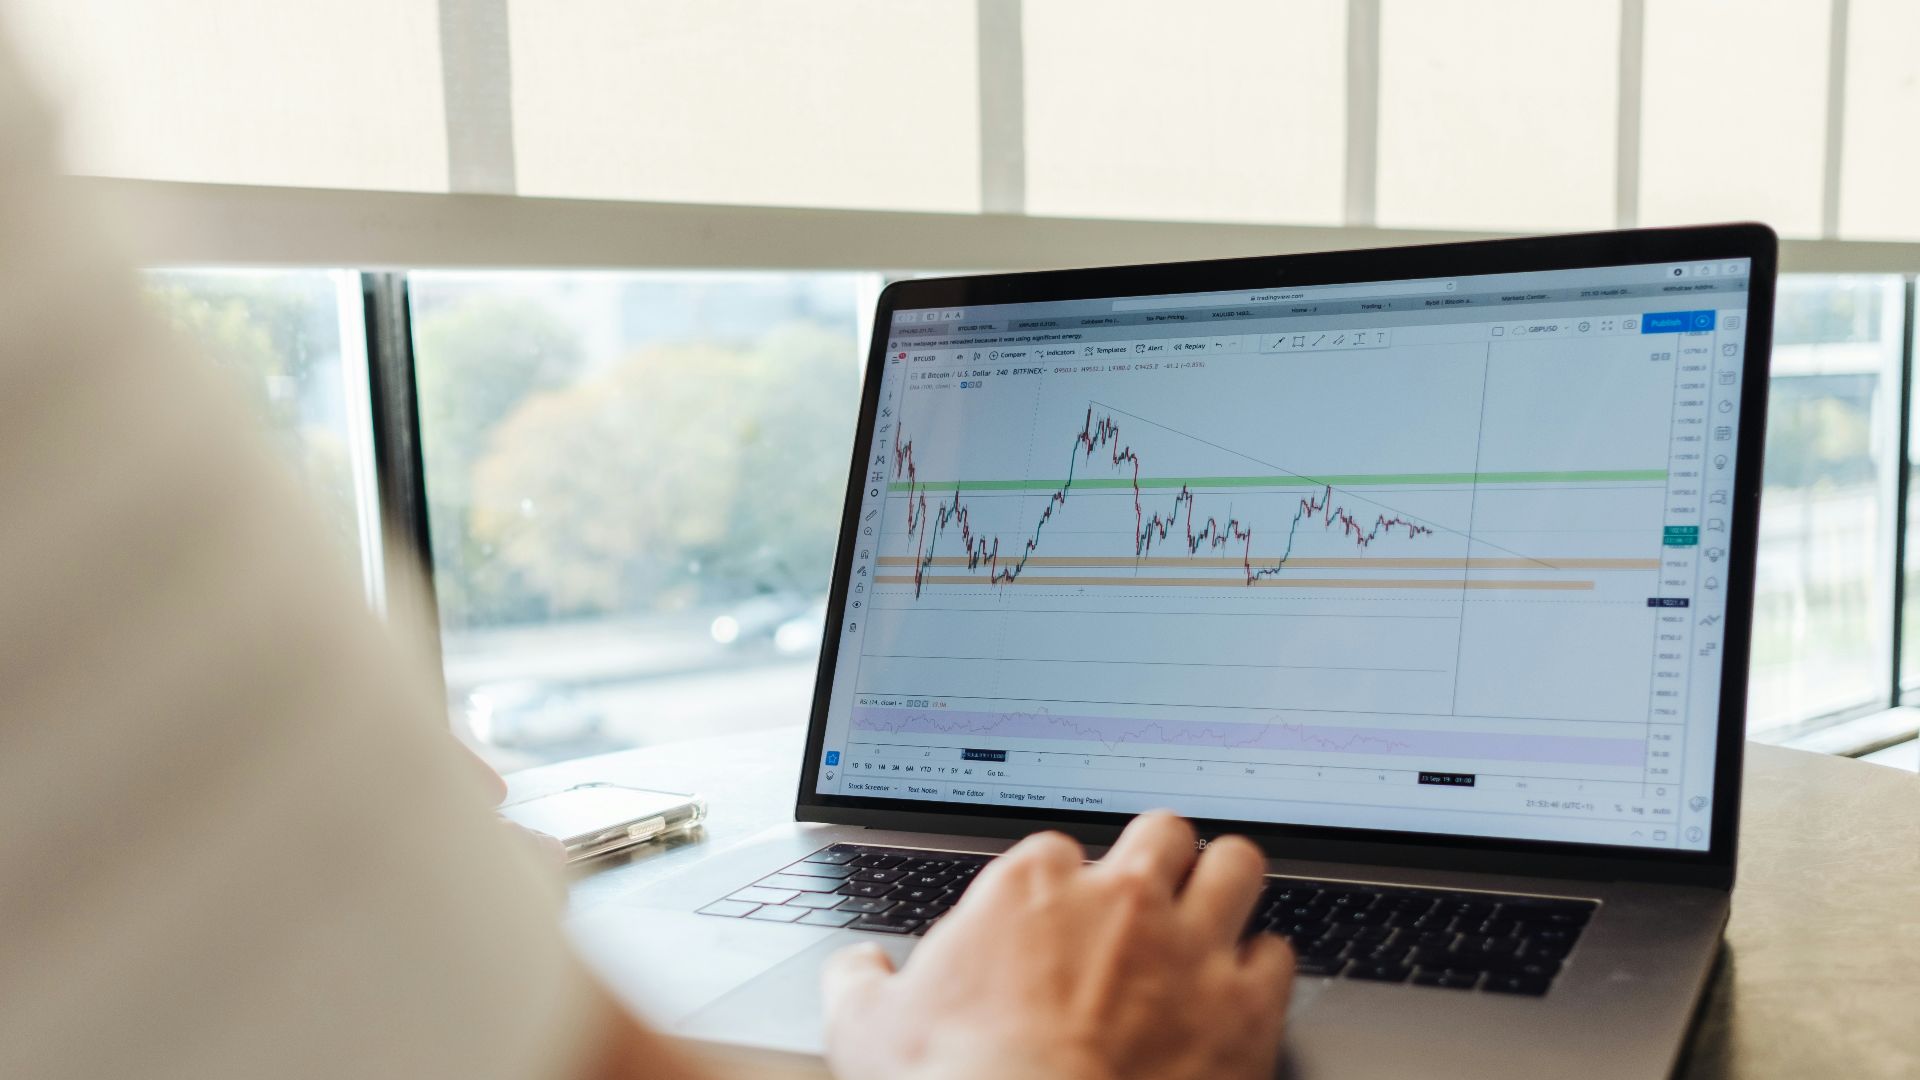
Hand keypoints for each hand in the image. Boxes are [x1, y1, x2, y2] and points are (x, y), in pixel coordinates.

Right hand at [821, 812, 1293, 1079]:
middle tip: (1147, 891)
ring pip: (1236, 864)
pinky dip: (1263, 966)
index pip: (1057, 847)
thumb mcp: (869, 1031)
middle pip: (1162, 831)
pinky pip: (1278, 953)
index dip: (1059, 884)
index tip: (1055, 914)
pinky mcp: (1244, 1006)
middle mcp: (1119, 898)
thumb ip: (860, 982)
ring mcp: (1189, 947)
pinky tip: (1244, 987)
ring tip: (1215, 905)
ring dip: (1226, 884)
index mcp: (1030, 886)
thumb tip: (856, 969)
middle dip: (1158, 857)